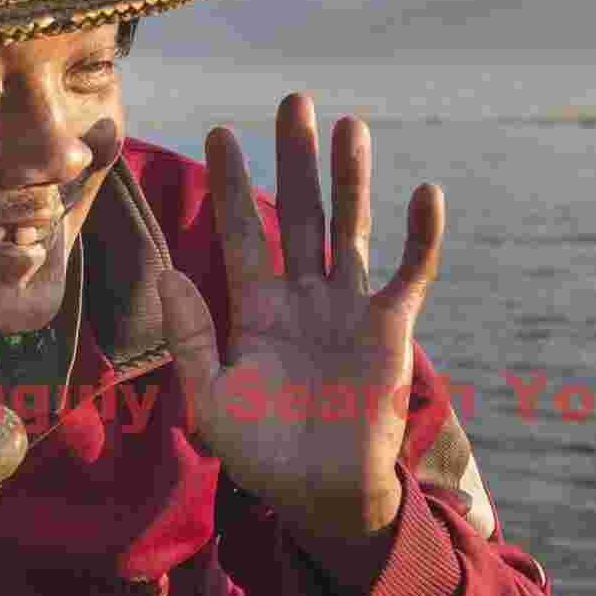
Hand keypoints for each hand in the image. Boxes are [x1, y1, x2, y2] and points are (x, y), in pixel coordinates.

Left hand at [155, 93, 443, 555]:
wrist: (322, 496)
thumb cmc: (262, 455)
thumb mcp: (211, 399)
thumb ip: (192, 337)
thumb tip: (170, 272)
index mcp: (256, 310)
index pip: (244, 233)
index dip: (233, 185)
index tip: (220, 133)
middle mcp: (303, 297)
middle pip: (300, 212)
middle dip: (295, 159)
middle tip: (295, 99)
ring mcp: (348, 308)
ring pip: (350, 228)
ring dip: (351, 178)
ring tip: (350, 125)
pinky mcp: (390, 328)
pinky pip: (409, 272)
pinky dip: (420, 236)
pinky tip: (425, 193)